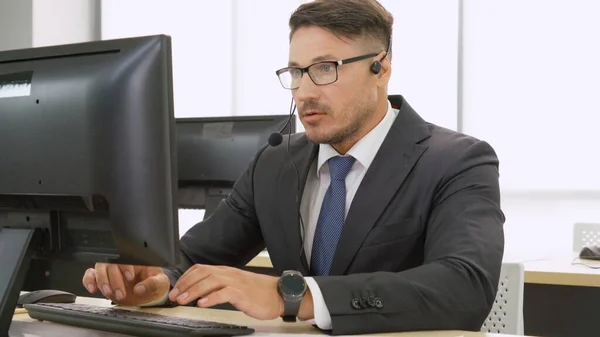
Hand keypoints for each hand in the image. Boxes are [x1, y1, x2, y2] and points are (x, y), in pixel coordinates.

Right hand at [82, 263, 169, 305]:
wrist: (148, 294)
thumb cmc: (155, 284)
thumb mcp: (161, 283)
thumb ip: (153, 283)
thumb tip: (140, 288)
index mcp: (137, 259)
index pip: (127, 257)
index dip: (126, 266)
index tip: (130, 277)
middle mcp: (122, 263)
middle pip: (111, 263)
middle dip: (114, 279)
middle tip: (120, 293)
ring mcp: (111, 270)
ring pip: (100, 268)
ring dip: (102, 281)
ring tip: (109, 293)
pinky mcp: (103, 279)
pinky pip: (90, 275)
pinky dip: (88, 280)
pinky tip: (93, 288)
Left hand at [168, 265, 285, 319]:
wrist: (279, 295)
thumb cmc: (259, 293)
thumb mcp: (236, 286)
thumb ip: (219, 286)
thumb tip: (200, 293)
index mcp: (226, 272)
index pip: (200, 268)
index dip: (185, 277)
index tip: (176, 288)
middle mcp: (229, 274)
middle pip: (202, 273)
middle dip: (185, 284)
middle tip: (174, 295)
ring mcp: (236, 282)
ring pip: (210, 281)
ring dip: (193, 290)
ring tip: (183, 300)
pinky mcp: (243, 293)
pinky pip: (224, 293)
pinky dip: (211, 298)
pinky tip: (202, 304)